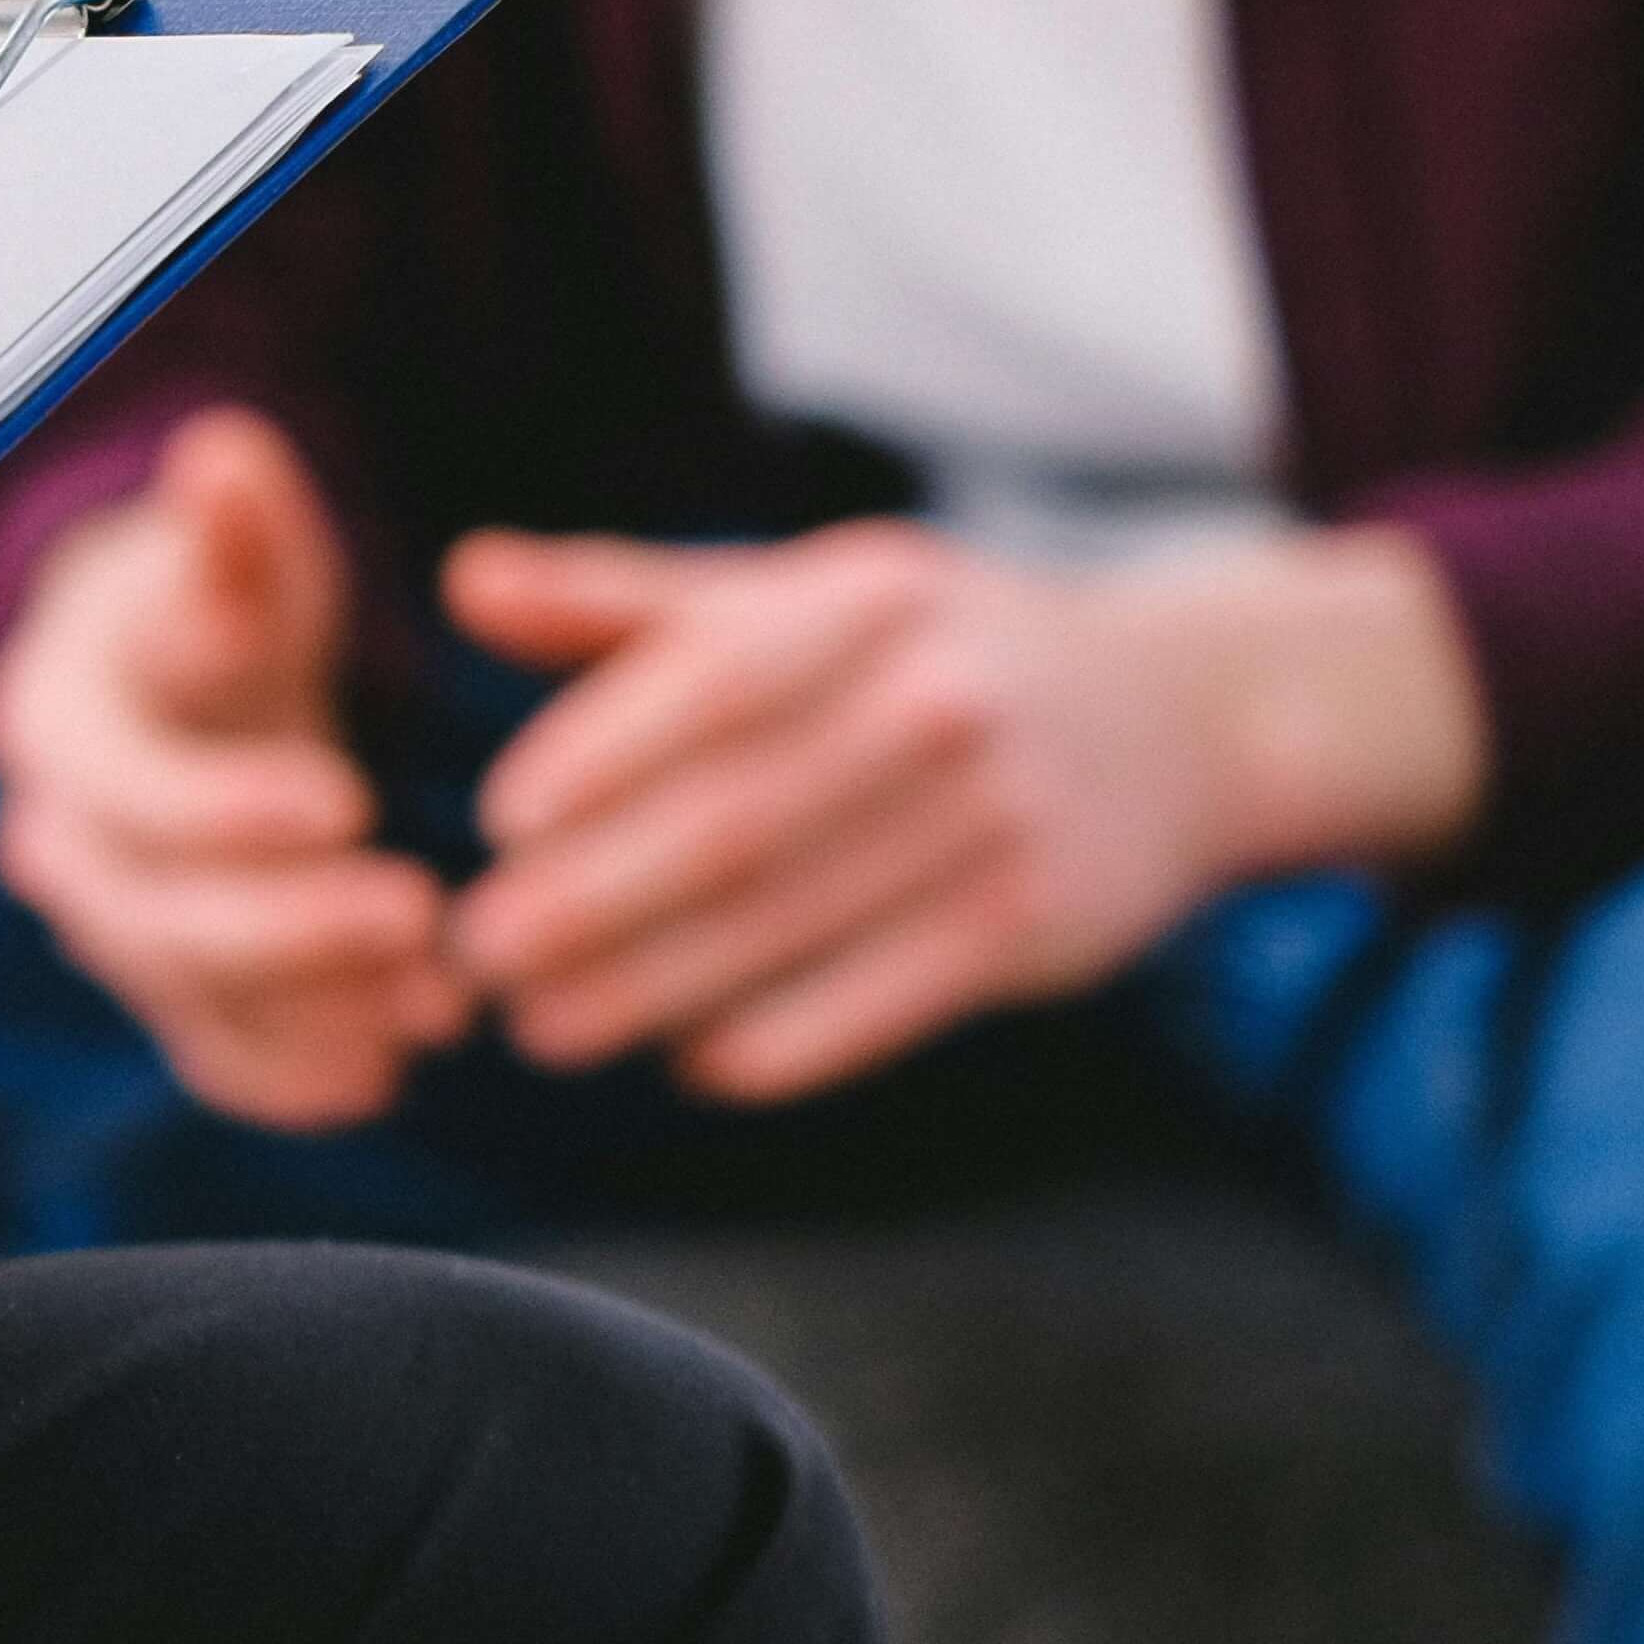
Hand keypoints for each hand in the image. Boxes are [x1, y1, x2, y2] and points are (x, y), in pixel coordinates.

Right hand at [0, 407, 467, 1128]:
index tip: (345, 802)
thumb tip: (225, 456)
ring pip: (195, 999)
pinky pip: (219, 1056)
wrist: (187, 689)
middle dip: (290, 932)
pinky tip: (390, 1072)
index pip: (128, 789)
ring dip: (316, 1013)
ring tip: (440, 1003)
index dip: (226, 807)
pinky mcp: (171, 991)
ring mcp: (112, 929)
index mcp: (57, 727)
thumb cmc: (214, 602)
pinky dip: (299, 1077)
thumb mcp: (233, 555)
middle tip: (420, 918)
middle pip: (156, 919)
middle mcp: (61, 845)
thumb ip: (235, 528)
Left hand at [444, 517, 1487, 1104]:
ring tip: (545, 1028)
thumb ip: (627, 601)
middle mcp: (938, 701)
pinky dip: (780, 1042)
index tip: (503, 825)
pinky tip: (691, 1060)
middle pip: (738, 818)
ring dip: (653, 989)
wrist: (1178, 718)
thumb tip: (465, 582)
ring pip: (793, 922)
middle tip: (481, 960)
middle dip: (594, 901)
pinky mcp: (1033, 925)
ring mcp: (997, 817)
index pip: (713, 679)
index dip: (601, 756)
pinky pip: (882, 1000)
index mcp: (865, 600)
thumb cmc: (935, 652)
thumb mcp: (804, 594)